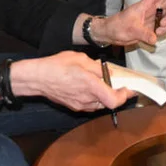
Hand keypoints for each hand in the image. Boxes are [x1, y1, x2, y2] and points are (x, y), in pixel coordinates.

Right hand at [16, 52, 133, 111]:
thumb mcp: (80, 59)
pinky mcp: (74, 107)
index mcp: (90, 86)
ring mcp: (80, 105)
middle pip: (109, 102)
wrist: (37, 78)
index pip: (115, 100)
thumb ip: (97, 67)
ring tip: (102, 82)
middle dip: (116, 93)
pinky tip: (89, 86)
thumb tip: (110, 72)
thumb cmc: (56, 66)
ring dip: (105, 95)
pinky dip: (95, 97)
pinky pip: (91, 104)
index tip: (129, 88)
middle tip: (118, 83)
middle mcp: (87, 99)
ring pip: (100, 104)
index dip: (125, 96)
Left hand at [98, 0, 165, 45]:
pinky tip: (157, 35)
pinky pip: (163, 25)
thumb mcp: (131, 30)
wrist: (110, 33)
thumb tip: (154, 39)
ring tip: (160, 31)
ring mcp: (152, 17)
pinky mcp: (151, 25)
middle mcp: (150, 9)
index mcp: (145, 4)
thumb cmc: (117, 27)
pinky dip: (164, 29)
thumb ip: (144, 34)